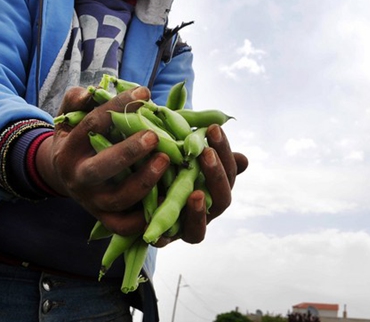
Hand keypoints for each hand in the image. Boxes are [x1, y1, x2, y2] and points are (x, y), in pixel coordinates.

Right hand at [35, 85, 169, 235]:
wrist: (61, 175)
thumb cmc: (76, 138)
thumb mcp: (69, 118)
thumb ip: (76, 101)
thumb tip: (89, 93)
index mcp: (70, 148)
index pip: (93, 125)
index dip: (118, 107)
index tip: (144, 93)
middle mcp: (78, 177)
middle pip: (100, 169)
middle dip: (128, 152)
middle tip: (154, 136)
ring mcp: (91, 201)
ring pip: (118, 198)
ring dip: (144, 182)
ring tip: (166, 161)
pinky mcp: (104, 219)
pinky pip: (124, 225)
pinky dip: (144, 218)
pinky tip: (166, 198)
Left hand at [152, 123, 248, 246]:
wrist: (127, 188)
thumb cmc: (163, 163)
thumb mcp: (181, 152)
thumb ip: (201, 146)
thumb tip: (243, 159)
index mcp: (214, 188)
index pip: (229, 172)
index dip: (224, 152)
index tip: (213, 129)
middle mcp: (204, 211)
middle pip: (222, 201)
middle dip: (216, 177)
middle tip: (206, 154)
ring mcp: (184, 228)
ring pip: (200, 229)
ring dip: (198, 211)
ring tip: (195, 194)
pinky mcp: (160, 238)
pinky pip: (166, 241)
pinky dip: (161, 234)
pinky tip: (157, 219)